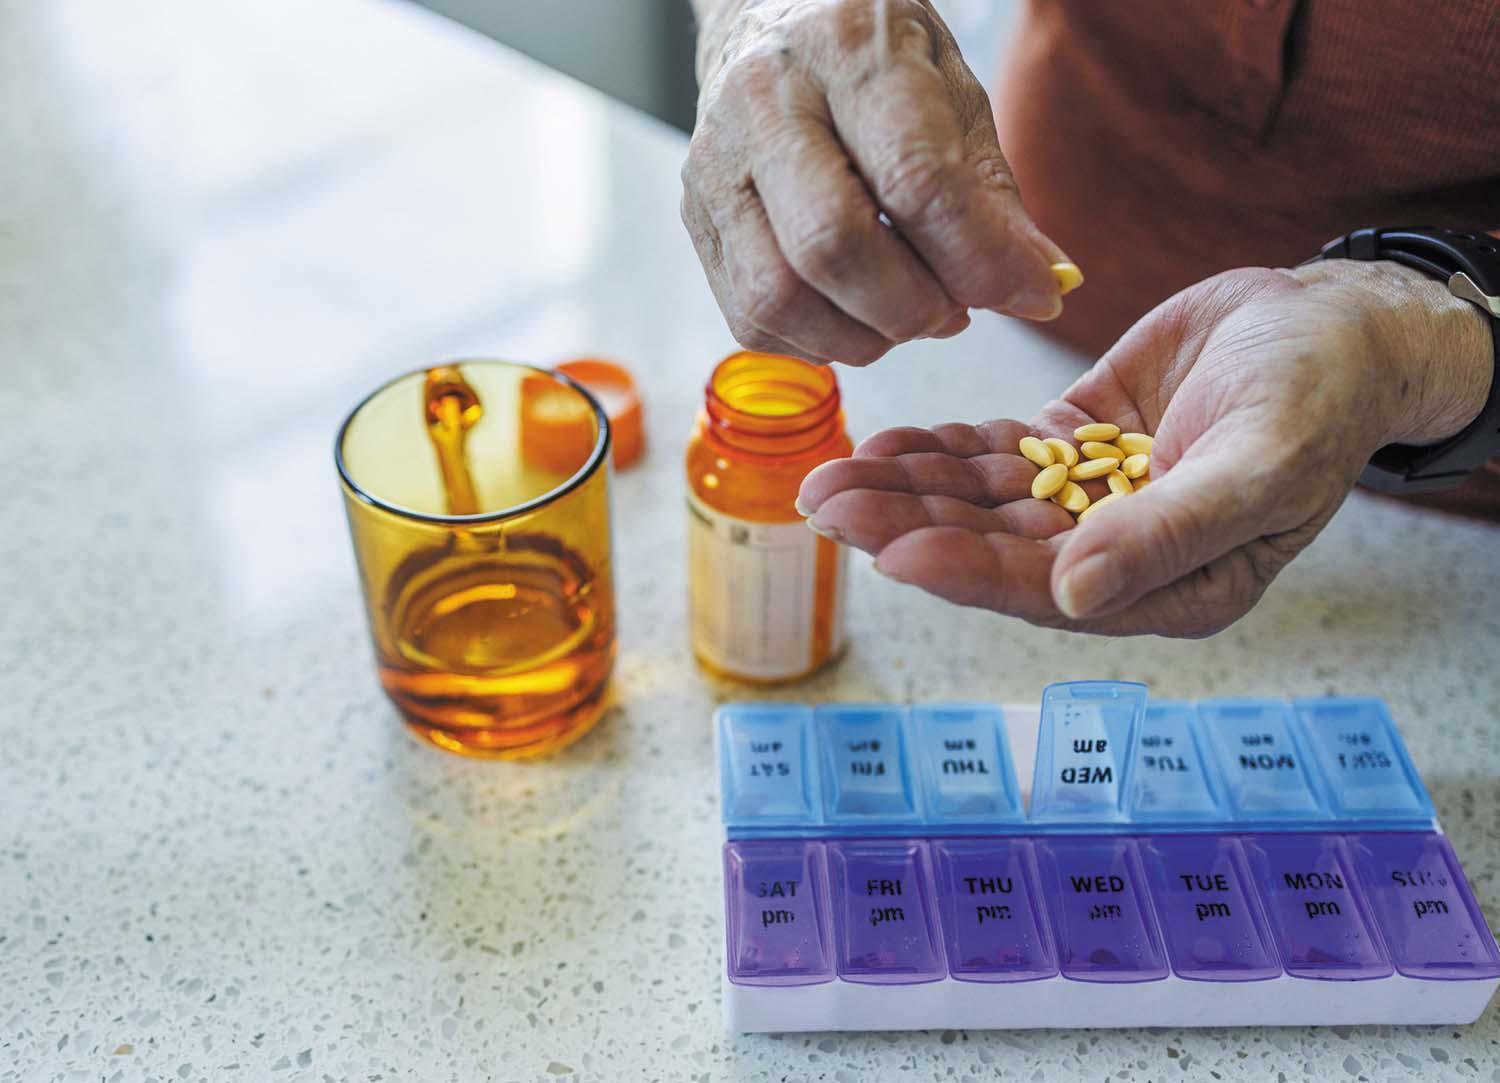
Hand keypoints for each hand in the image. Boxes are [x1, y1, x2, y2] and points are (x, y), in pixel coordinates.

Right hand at [682, 0, 1070, 365]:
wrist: (767, 25)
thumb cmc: (870, 62)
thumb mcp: (952, 94)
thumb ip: (993, 194)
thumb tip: (1041, 285)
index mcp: (846, 50)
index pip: (915, 180)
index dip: (980, 259)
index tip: (1031, 295)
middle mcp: (764, 103)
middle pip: (830, 245)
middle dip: (912, 307)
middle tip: (955, 310)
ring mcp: (715, 167)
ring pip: (778, 296)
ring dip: (862, 335)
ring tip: (907, 314)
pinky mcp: (696, 222)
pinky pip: (751, 317)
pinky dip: (817, 341)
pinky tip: (853, 312)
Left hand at [796, 262, 1492, 635]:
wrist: (1330, 324)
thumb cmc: (1321, 396)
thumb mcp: (1264, 465)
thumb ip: (1171, 534)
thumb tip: (1074, 597)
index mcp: (1169, 586)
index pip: (1048, 590)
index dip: (970, 570)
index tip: (895, 552)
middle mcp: (1116, 554)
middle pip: (993, 545)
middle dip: (908, 526)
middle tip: (826, 503)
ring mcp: (1088, 498)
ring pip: (980, 500)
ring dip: (907, 489)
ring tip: (831, 475)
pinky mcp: (1072, 444)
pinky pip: (993, 452)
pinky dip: (939, 447)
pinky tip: (884, 443)